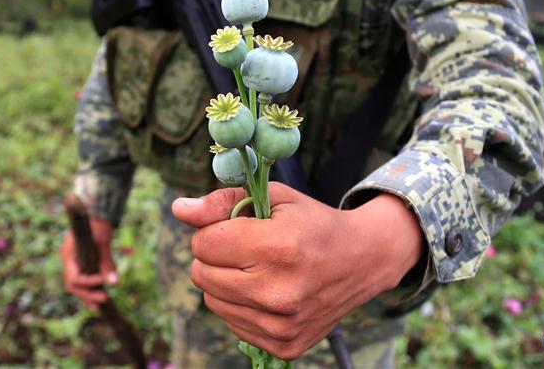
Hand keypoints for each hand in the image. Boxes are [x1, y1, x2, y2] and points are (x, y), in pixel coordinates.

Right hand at [60, 217, 118, 310]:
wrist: (96, 211)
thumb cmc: (97, 223)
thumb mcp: (103, 242)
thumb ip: (106, 262)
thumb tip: (114, 283)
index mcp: (68, 254)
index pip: (74, 277)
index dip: (88, 283)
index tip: (102, 282)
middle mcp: (68, 261)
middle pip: (73, 286)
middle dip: (88, 295)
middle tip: (104, 300)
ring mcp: (73, 263)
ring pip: (77, 286)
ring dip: (88, 296)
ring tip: (100, 306)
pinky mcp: (81, 264)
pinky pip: (83, 281)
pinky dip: (90, 290)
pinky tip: (100, 299)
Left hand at [172, 183, 424, 359]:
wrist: (363, 261)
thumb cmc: (314, 223)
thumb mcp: (276, 198)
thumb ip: (223, 201)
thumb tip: (180, 209)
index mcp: (278, 247)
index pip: (205, 243)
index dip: (212, 230)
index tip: (236, 226)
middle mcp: (279, 292)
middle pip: (201, 274)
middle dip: (215, 255)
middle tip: (245, 246)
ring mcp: (281, 324)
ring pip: (212, 301)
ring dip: (224, 281)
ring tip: (257, 268)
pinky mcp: (283, 345)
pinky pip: (231, 323)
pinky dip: (240, 304)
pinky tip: (266, 289)